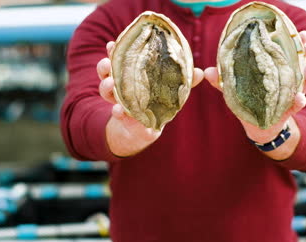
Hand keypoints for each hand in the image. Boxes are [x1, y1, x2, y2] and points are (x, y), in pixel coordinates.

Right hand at [97, 41, 203, 156]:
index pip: (119, 61)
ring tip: (110, 83)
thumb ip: (183, 83)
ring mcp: (119, 104)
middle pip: (107, 74)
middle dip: (105, 67)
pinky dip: (118, 112)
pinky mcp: (123, 120)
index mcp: (130, 77)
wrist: (143, 132)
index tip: (111, 44)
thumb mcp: (168, 93)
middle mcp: (120, 89)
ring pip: (106, 92)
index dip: (114, 52)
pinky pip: (117, 115)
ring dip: (106, 87)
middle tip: (107, 63)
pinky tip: (118, 110)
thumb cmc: (156, 106)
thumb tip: (200, 72)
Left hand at [204, 31, 305, 158]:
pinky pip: (298, 104)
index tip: (301, 33)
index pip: (289, 52)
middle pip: (302, 64)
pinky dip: (300, 100)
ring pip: (305, 82)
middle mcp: (288, 80)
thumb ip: (222, 81)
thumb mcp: (235, 89)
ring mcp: (291, 95)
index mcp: (277, 70)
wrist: (257, 127)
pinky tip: (299, 97)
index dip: (297, 42)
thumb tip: (208, 71)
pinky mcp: (289, 110)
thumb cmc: (249, 101)